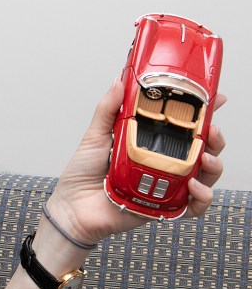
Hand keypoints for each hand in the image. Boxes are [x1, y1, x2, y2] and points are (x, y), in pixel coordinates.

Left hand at [44, 78, 225, 245]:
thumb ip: (108, 108)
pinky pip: (194, 205)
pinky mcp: (165, 206)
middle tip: (211, 130)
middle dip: (214, 138)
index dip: (201, 113)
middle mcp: (162, 162)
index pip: (182, 125)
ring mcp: (166, 184)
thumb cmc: (84, 172)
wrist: (74, 206)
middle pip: (201, 148)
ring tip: (205, 158)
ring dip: (212, 165)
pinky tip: (193, 187)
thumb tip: (119, 82)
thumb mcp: (95, 134)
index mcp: (149, 142)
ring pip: (204, 175)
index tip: (213, 98)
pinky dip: (200, 197)